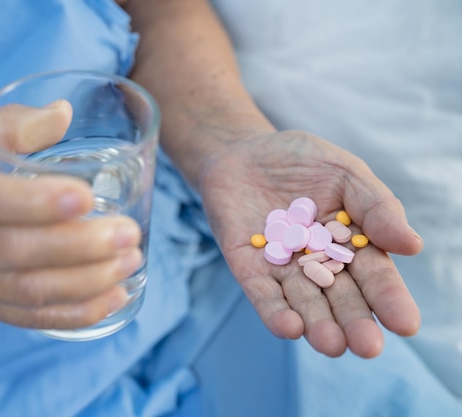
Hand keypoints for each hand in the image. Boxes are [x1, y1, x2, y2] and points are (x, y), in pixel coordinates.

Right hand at [0, 102, 140, 329]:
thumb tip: (64, 113)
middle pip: (13, 251)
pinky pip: (33, 319)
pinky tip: (117, 296)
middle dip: (78, 245)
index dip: (34, 202)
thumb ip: (7, 127)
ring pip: (28, 291)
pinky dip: (79, 313)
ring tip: (131, 260)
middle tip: (127, 232)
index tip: (86, 195)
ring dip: (87, 280)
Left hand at [199, 130, 422, 357]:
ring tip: (331, 344)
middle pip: (340, 297)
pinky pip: (261, 292)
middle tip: (367, 347)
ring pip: (302, 302)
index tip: (405, 324)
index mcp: (350, 244)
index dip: (389, 299)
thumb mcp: (344, 172)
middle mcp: (318, 263)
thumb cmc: (300, 160)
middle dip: (354, 322)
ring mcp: (282, 267)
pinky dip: (273, 310)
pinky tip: (289, 327)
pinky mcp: (247, 266)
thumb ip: (375, 206)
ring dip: (316, 324)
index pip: (373, 275)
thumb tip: (412, 246)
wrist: (242, 150)